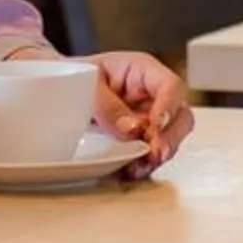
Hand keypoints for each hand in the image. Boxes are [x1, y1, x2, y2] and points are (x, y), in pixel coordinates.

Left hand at [80, 50, 193, 174]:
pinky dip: (144, 165)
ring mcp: (149, 119)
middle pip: (181, 116)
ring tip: (137, 166)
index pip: (171, 86)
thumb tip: (131, 129)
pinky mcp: (141, 139)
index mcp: (144, 71)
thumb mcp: (88, 82)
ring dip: (157, 156)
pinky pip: (152, 155)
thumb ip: (108, 104)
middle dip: (170, 138)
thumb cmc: (79, 75)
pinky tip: (131, 170)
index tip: (156, 126)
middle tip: (153, 152)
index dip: (169, 107)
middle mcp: (153, 96)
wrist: (61, 88)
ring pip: (171, 139)